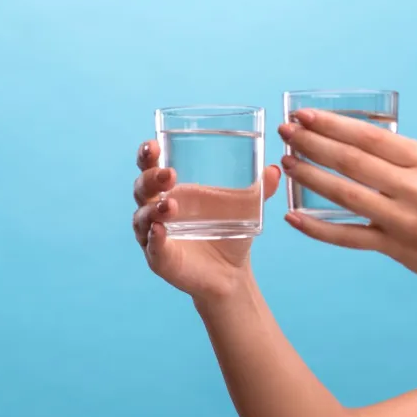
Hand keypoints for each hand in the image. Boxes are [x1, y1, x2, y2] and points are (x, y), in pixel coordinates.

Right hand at [132, 139, 282, 301]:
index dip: (147, 155)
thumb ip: (260, 189)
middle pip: (142, 188)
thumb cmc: (230, 231)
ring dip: (154, 209)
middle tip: (169, 174)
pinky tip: (159, 230)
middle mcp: (156, 210)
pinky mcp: (159, 258)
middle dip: (151, 178)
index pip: (150, 167)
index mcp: (172, 190)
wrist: (231, 272)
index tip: (153, 144)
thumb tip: (275, 170)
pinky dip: (154, 237)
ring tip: (171, 205)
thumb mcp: (247, 208)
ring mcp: (153, 234)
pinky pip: (152, 246)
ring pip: (142, 217)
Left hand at [277, 110, 416, 301]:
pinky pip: (349, 237)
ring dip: (311, 177)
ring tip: (287, 164)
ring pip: (346, 194)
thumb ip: (398, 158)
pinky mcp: (397, 248)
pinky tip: (293, 217)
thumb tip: (346, 138)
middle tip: (285, 133)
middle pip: (353, 161)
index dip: (332, 124)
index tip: (303, 115)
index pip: (370, 137)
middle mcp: (416, 187)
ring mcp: (405, 220)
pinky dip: (317, 228)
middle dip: (313, 144)